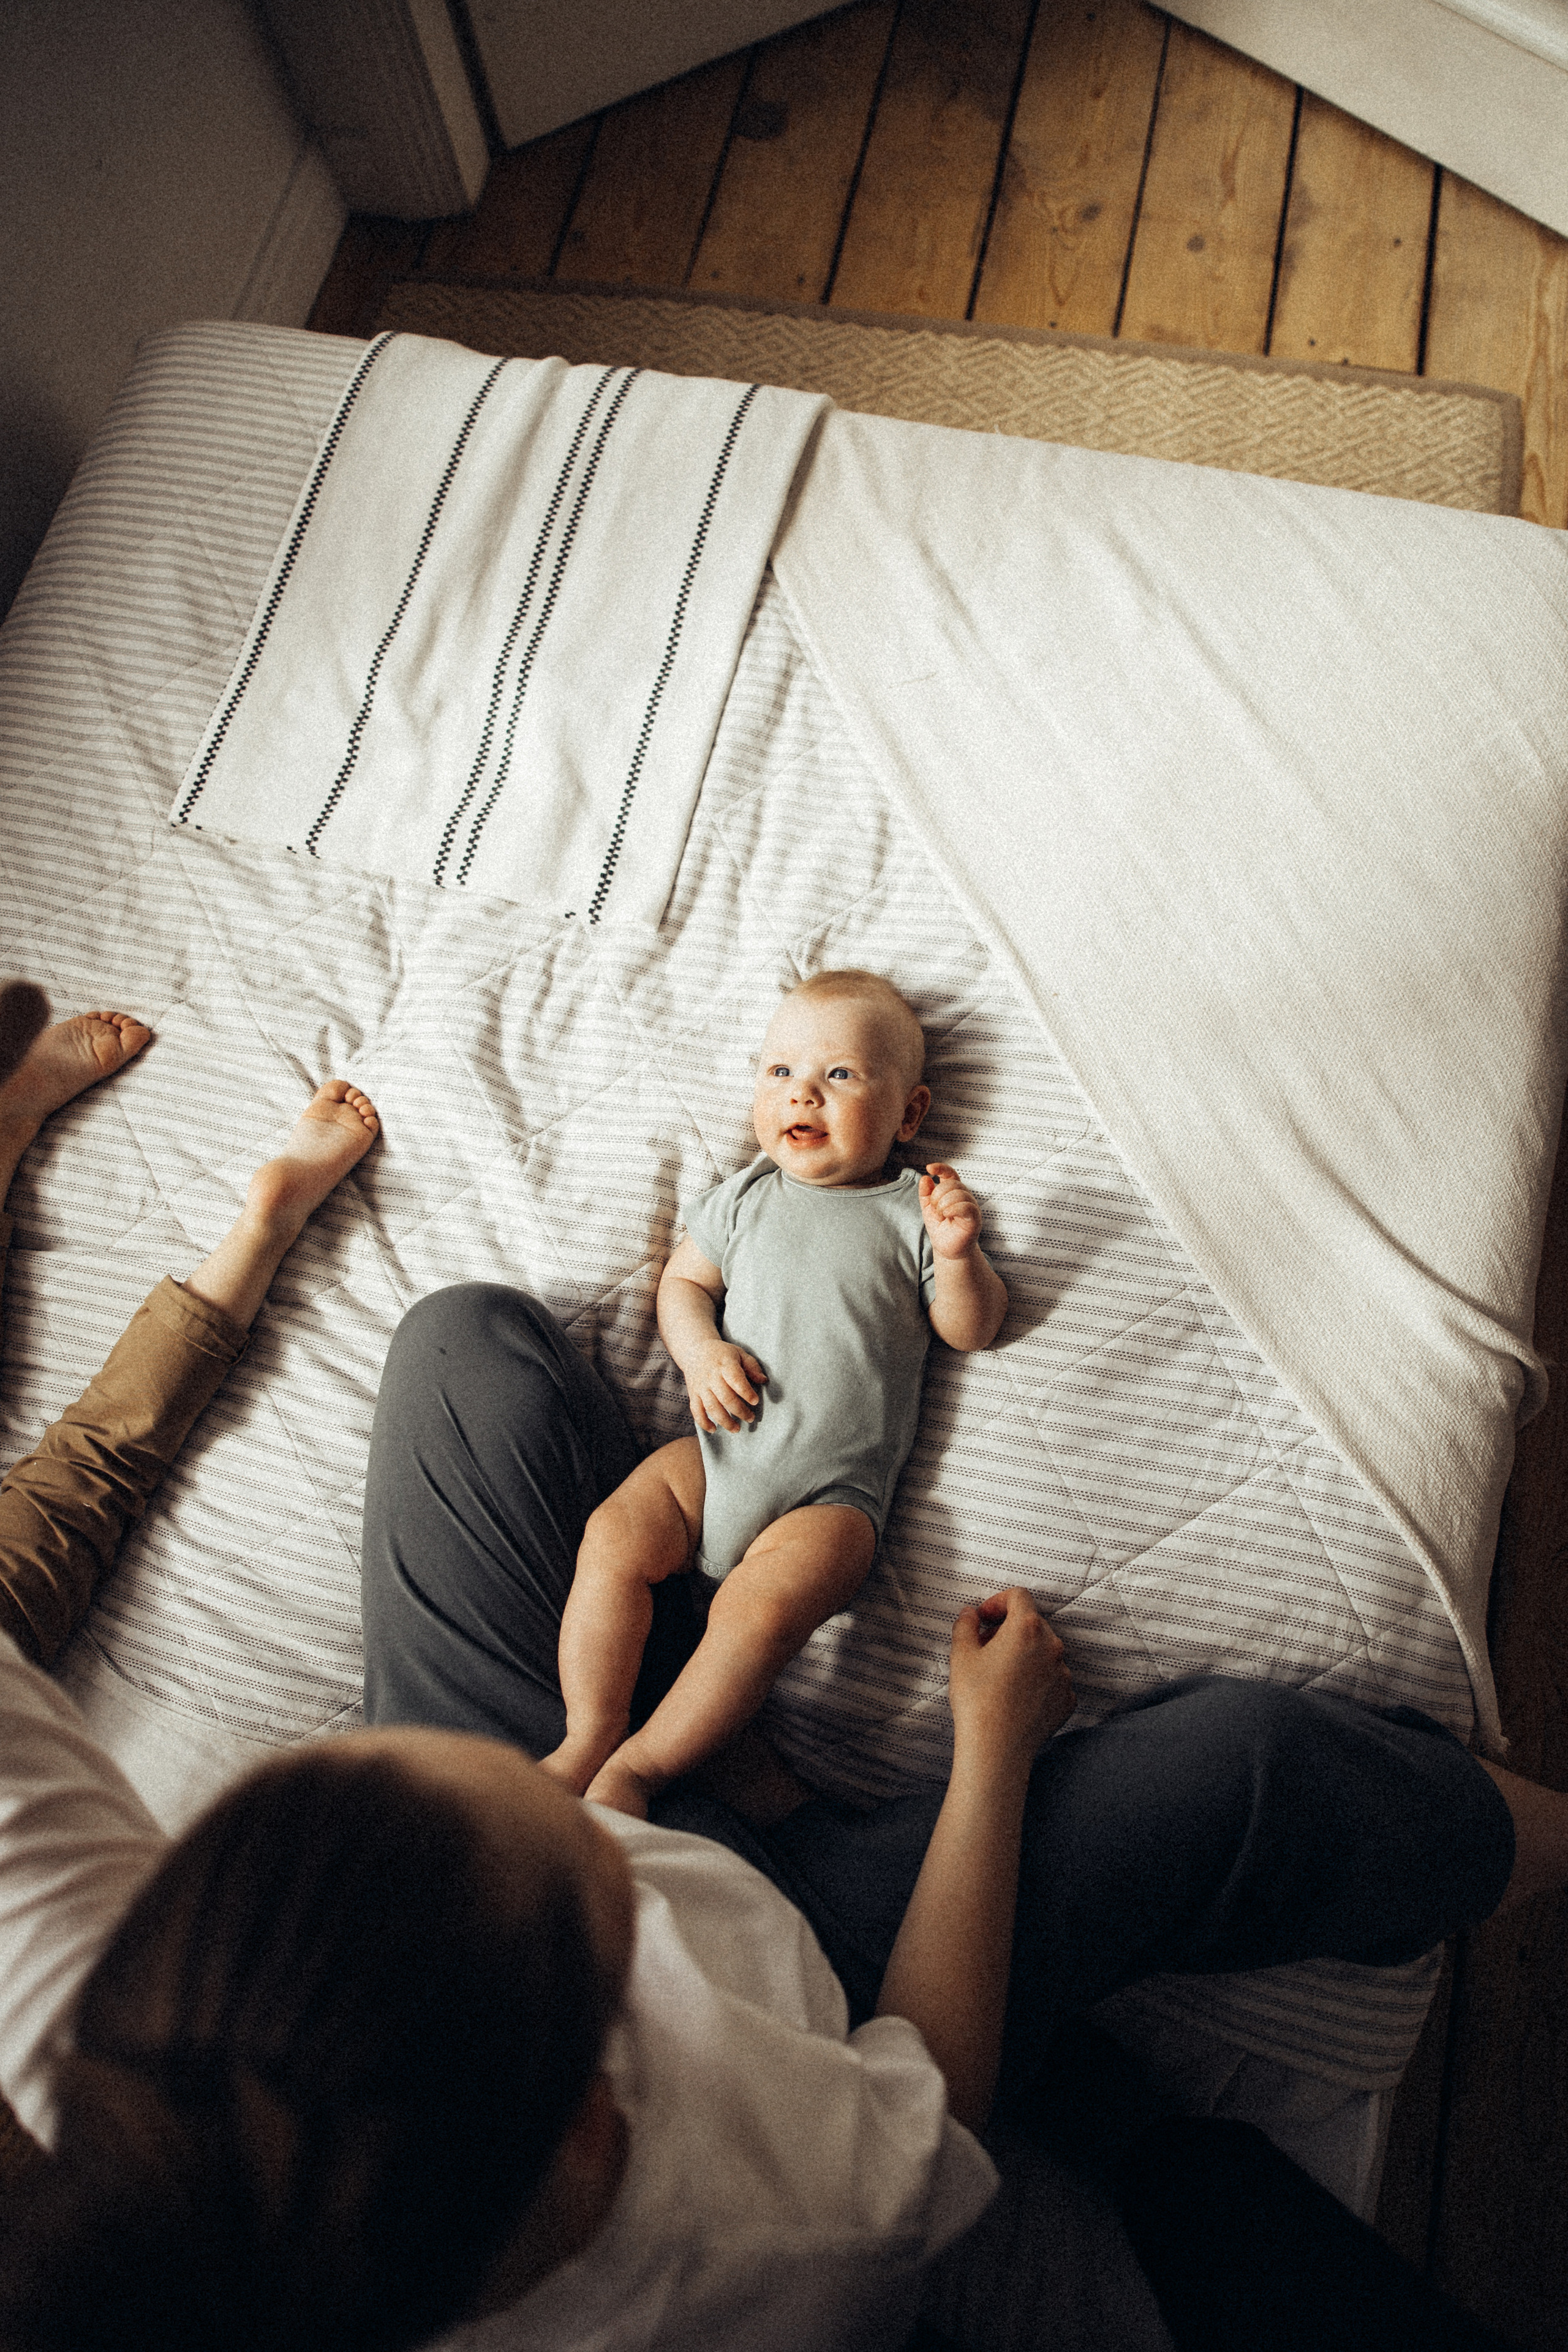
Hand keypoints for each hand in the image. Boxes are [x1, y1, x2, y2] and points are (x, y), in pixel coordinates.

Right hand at [685, 1339, 766, 1432]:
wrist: (695, 1351)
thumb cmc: (722, 1354)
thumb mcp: (739, 1353)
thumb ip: (752, 1366)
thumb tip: (763, 1380)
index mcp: (725, 1365)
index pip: (736, 1380)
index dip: (746, 1392)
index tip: (755, 1401)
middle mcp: (711, 1377)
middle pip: (726, 1398)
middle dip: (740, 1411)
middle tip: (750, 1418)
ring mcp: (701, 1387)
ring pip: (712, 1407)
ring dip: (725, 1421)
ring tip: (736, 1429)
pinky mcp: (693, 1394)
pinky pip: (696, 1411)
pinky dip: (703, 1422)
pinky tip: (714, 1429)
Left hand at [920, 1163, 983, 1260]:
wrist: (947, 1249)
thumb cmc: (940, 1228)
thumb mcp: (928, 1208)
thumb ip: (925, 1193)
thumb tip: (925, 1178)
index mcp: (954, 1192)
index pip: (950, 1173)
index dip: (941, 1168)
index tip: (929, 1168)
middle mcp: (964, 1196)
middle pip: (952, 1183)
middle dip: (937, 1195)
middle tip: (935, 1210)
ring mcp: (971, 1206)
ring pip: (959, 1193)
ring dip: (943, 1204)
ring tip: (941, 1215)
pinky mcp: (974, 1218)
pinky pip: (966, 1206)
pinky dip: (953, 1208)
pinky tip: (946, 1214)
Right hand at [948, 1587, 1073, 1766]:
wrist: (997, 1749)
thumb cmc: (977, 1700)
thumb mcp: (961, 1655)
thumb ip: (965, 1625)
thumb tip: (970, 1615)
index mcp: (1026, 1628)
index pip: (1018, 1596)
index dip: (998, 1601)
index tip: (984, 1618)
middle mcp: (1052, 1646)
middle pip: (1032, 1623)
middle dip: (1009, 1629)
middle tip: (986, 1647)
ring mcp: (1063, 1673)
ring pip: (1044, 1652)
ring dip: (1024, 1654)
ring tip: (1001, 1675)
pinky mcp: (1067, 1698)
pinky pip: (1052, 1678)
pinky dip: (1037, 1679)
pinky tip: (1016, 1695)